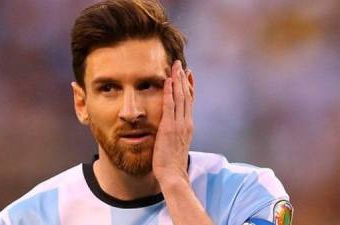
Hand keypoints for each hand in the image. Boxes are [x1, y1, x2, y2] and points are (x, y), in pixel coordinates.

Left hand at [153, 60, 193, 184]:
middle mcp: (186, 122)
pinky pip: (170, 105)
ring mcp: (179, 124)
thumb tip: (172, 129)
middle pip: (187, 95)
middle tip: (181, 64)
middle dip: (184, 78)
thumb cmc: (172, 163)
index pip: (190, 102)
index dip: (189, 87)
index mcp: (188, 126)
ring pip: (181, 97)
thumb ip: (176, 134)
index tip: (188, 74)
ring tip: (176, 66)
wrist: (173, 174)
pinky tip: (168, 80)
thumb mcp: (177, 144)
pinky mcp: (169, 127)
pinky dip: (170, 91)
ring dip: (178, 80)